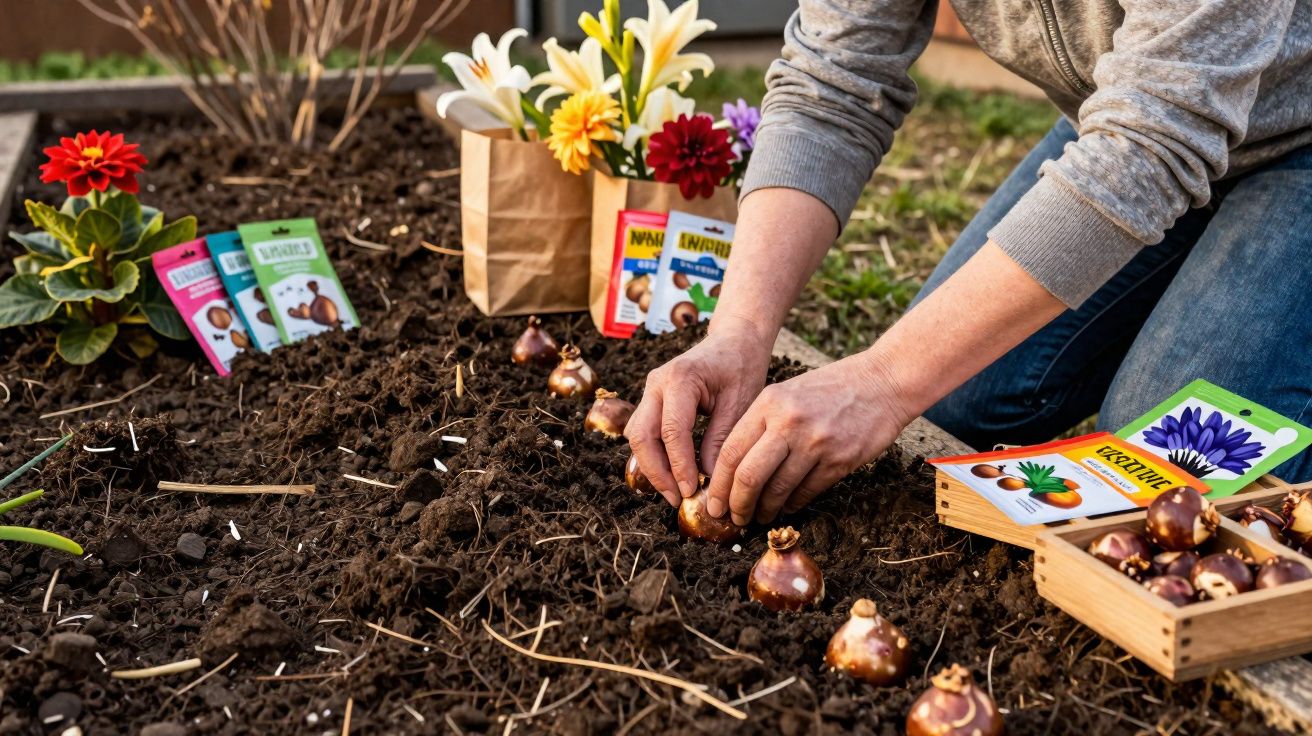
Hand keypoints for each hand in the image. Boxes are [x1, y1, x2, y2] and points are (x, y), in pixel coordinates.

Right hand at [625, 323, 773, 506]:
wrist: (735, 340)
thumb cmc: (742, 367)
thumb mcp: (740, 404)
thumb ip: (721, 440)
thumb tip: (710, 480)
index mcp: (680, 378)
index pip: (671, 431)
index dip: (679, 466)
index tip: (691, 491)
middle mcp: (657, 383)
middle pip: (641, 435)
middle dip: (656, 472)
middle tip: (677, 499)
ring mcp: (650, 390)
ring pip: (637, 435)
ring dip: (652, 466)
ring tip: (675, 492)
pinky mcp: (652, 399)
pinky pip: (644, 431)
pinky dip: (654, 455)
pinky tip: (673, 475)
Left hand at [704, 354, 911, 525]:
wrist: (883, 382)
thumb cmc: (830, 389)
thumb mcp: (787, 394)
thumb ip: (760, 425)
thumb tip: (732, 469)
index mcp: (769, 403)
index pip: (730, 452)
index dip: (718, 485)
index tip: (714, 502)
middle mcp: (789, 422)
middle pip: (747, 476)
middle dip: (736, 505)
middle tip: (734, 517)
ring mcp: (815, 442)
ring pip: (777, 490)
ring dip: (765, 510)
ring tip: (761, 516)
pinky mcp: (839, 460)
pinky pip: (806, 492)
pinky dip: (792, 505)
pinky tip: (786, 507)